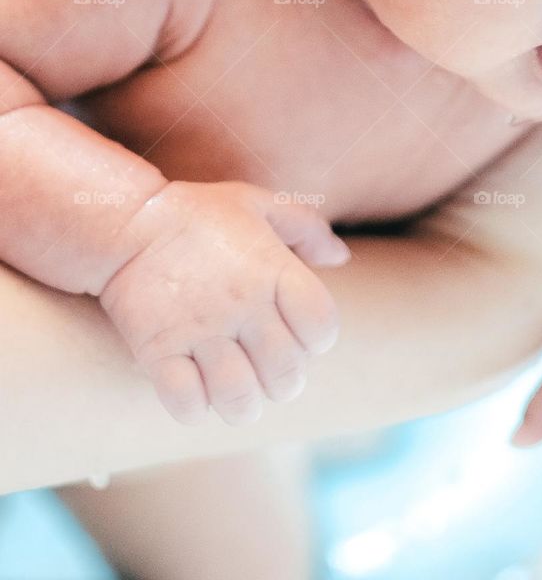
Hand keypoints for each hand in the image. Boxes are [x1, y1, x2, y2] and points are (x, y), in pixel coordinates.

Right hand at [99, 180, 350, 426]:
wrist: (127, 221)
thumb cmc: (201, 214)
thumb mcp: (259, 204)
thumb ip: (306, 228)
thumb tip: (341, 257)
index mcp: (273, 270)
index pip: (321, 327)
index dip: (318, 339)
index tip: (301, 335)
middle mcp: (242, 305)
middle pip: (286, 374)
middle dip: (284, 382)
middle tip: (269, 372)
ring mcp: (199, 330)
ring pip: (240, 400)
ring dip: (243, 404)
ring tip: (237, 390)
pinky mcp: (157, 350)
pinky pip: (186, 404)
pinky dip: (195, 408)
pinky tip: (195, 389)